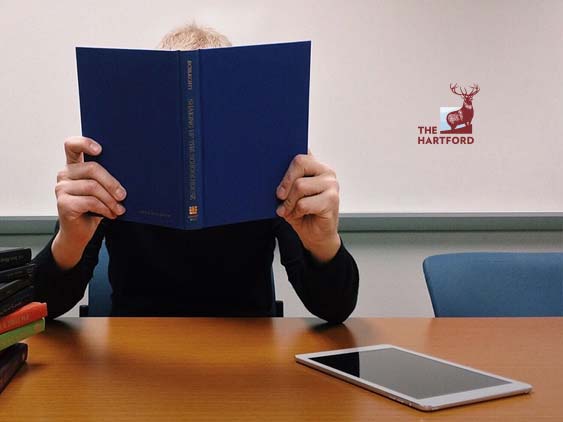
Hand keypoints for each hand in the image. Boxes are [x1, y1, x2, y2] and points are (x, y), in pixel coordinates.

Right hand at [51, 136, 126, 269]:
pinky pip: (90, 201)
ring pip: (93, 187)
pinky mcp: (63, 203)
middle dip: (112, 182)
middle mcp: (65, 174)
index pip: (72, 145)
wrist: (80, 232)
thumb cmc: (93, 209)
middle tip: (123, 195)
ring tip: (119, 209)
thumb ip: (106, 178)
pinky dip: (105, 208)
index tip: (100, 149)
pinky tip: (111, 214)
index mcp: (74, 166)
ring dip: (111, 200)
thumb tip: (129, 172)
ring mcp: (62, 188)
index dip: (85, 143)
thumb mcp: (102, 190)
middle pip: (92, 168)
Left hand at [276, 152, 340, 262]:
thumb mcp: (289, 194)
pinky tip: (298, 215)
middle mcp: (326, 171)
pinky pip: (304, 203)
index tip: (278, 174)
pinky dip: (296, 212)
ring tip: (288, 210)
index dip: (285, 160)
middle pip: (299, 162)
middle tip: (279, 196)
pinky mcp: (332, 200)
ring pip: (300, 185)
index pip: (300, 152)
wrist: (316, 236)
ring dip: (289, 202)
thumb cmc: (301, 212)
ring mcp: (331, 184)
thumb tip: (271, 175)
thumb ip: (286, 182)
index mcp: (316, 165)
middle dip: (285, 182)